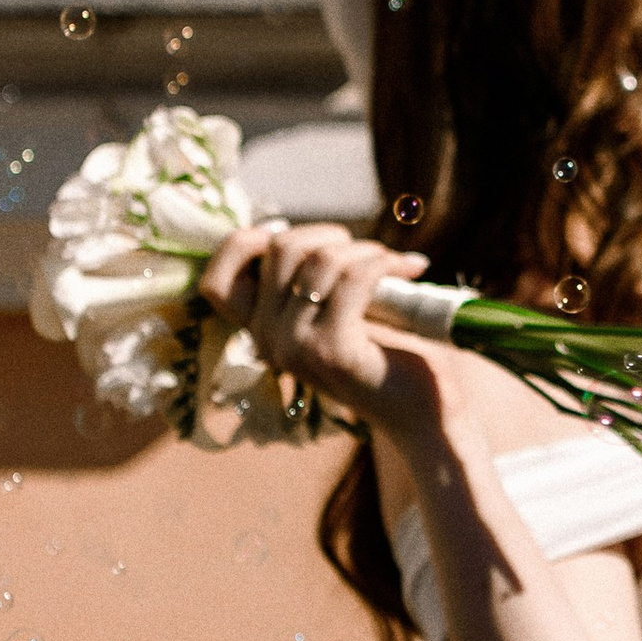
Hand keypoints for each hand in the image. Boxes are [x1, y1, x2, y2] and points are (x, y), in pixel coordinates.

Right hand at [197, 222, 457, 446]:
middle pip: (280, 249)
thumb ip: (306, 278)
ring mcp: (295, 348)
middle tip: (367, 253)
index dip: (244, 243)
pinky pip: (354, 278)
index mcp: (259, 332)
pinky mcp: (331, 350)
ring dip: (368, 250)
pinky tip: (412, 269)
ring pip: (320, 260)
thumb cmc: (386, 355)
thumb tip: (284, 226)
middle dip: (329, 236)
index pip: (216, 281)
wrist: (425, 414)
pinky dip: (386, 263)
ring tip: (396, 264)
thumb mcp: (332, 311)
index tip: (294, 237)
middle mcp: (266, 342)